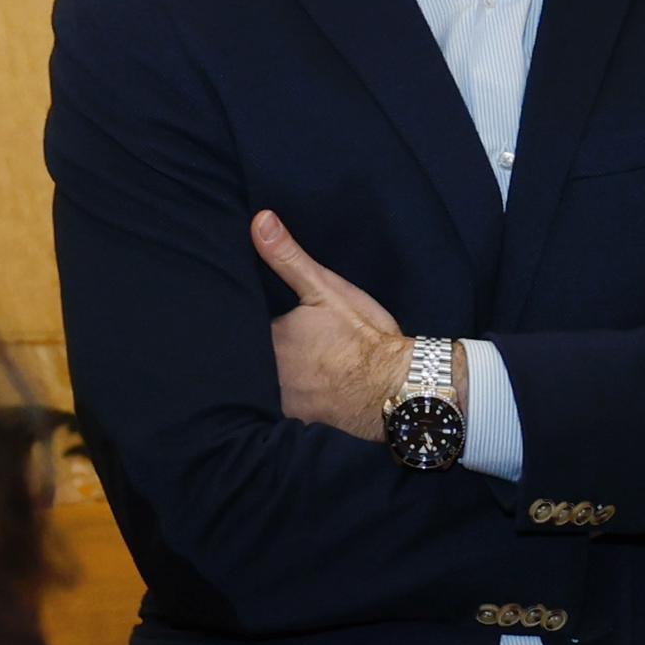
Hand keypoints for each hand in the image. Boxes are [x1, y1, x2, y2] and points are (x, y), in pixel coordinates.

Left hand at [253, 211, 416, 438]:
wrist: (398, 388)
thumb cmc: (364, 337)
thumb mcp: (326, 289)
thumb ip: (288, 257)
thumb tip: (259, 221)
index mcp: (270, 336)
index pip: (246, 326)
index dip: (247, 320)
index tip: (248, 316)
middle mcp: (267, 373)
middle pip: (249, 359)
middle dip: (251, 353)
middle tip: (270, 349)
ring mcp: (280, 403)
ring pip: (260, 387)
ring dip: (263, 381)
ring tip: (287, 373)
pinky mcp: (297, 424)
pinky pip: (277, 414)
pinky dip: (283, 406)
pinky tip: (299, 399)